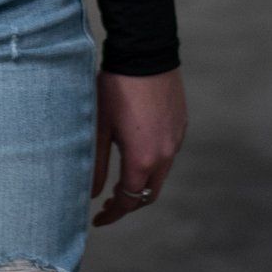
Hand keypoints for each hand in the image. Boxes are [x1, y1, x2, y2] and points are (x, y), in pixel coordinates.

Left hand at [91, 65, 185, 224]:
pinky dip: (152, 163)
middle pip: (148, 194)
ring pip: (160, 174)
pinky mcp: (181, 124)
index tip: (97, 219)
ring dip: (141, 182)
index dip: (112, 215)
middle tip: (108, 204)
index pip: (128, 200)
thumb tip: (90, 195)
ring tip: (119, 179)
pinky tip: (136, 151)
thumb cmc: (115, 88)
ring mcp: (176, 139)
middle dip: (128, 204)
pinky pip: (168, 153)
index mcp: (142, 159)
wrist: (145, 52)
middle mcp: (165, 154)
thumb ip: (95, 165)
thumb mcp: (99, 127)